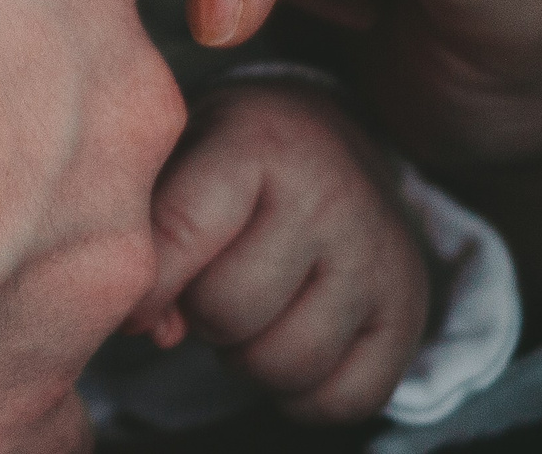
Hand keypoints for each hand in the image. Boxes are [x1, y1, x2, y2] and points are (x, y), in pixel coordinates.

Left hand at [124, 80, 429, 422]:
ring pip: (282, 364)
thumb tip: (156, 330)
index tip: (132, 307)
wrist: (331, 141)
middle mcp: (330, 197)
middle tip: (206, 288)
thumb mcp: (180, 154)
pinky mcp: (409, 312)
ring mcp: (379, 257)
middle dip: (199, 314)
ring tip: (246, 314)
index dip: (142, 289)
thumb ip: (149, 232)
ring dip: (245, 357)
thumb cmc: (232, 157)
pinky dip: (299, 395)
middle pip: (228, 311)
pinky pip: (342, 400)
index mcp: (259, 142)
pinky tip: (284, 345)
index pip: (182, 232)